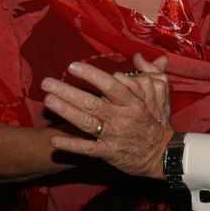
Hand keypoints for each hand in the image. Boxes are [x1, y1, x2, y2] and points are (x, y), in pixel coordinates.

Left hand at [41, 61, 172, 179]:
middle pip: (91, 103)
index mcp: (133, 102)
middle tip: (47, 82)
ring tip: (48, 100)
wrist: (162, 154)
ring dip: (66, 112)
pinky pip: (88, 149)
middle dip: (67, 92)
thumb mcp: (159, 95)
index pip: (110, 85)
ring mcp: (114, 136)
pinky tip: (54, 140)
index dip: (91, 75)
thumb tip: (139, 56)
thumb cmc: (157, 122)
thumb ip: (149, 72)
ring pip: (87, 123)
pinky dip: (72, 145)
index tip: (72, 66)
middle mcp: (121, 117)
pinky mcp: (109, 153)